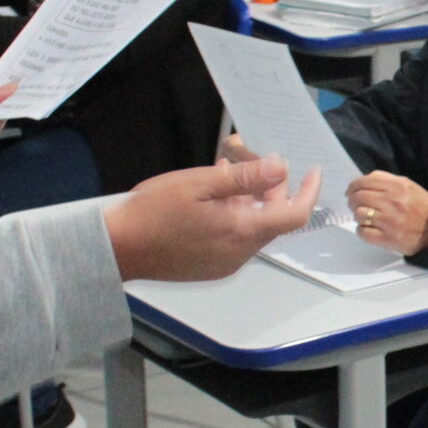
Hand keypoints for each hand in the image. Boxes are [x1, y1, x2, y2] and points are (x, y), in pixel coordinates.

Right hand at [105, 157, 320, 281]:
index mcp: (241, 232)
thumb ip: (244, 178)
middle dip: (272, 188)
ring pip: (252, 227)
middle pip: (273, 219)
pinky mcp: (210, 267)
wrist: (116, 247)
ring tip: (228, 171)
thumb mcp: (199, 183)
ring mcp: (224, 263)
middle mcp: (239, 253)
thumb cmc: (151, 213)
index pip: (294, 215)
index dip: (308, 192)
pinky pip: (234, 238)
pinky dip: (234, 215)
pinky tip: (214, 196)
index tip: (312, 171)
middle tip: (255, 160)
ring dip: (249, 200)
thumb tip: (281, 167)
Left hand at [347, 170, 427, 255]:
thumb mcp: (408, 185)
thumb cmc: (421, 206)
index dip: (353, 186)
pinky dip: (362, 230)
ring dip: (358, 215)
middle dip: (352, 200)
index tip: (350, 191)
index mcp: (397, 187)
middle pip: (358, 198)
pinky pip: (362, 232)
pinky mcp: (387, 239)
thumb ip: (386, 180)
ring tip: (366, 217)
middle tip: (354, 204)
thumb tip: (362, 181)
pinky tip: (370, 228)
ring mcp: (389, 222)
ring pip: (358, 214)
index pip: (364, 182)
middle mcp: (392, 203)